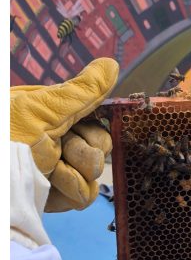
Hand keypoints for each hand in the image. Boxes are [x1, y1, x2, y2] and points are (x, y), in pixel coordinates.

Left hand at [10, 58, 117, 210]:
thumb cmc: (6, 137)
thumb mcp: (41, 109)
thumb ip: (81, 91)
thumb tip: (112, 63)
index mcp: (52, 116)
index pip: (95, 119)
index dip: (95, 127)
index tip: (82, 127)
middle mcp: (57, 141)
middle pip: (101, 146)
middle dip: (85, 150)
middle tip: (62, 148)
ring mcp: (58, 169)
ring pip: (95, 171)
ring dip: (77, 170)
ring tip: (51, 170)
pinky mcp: (57, 196)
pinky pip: (86, 194)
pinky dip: (74, 190)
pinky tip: (53, 184)